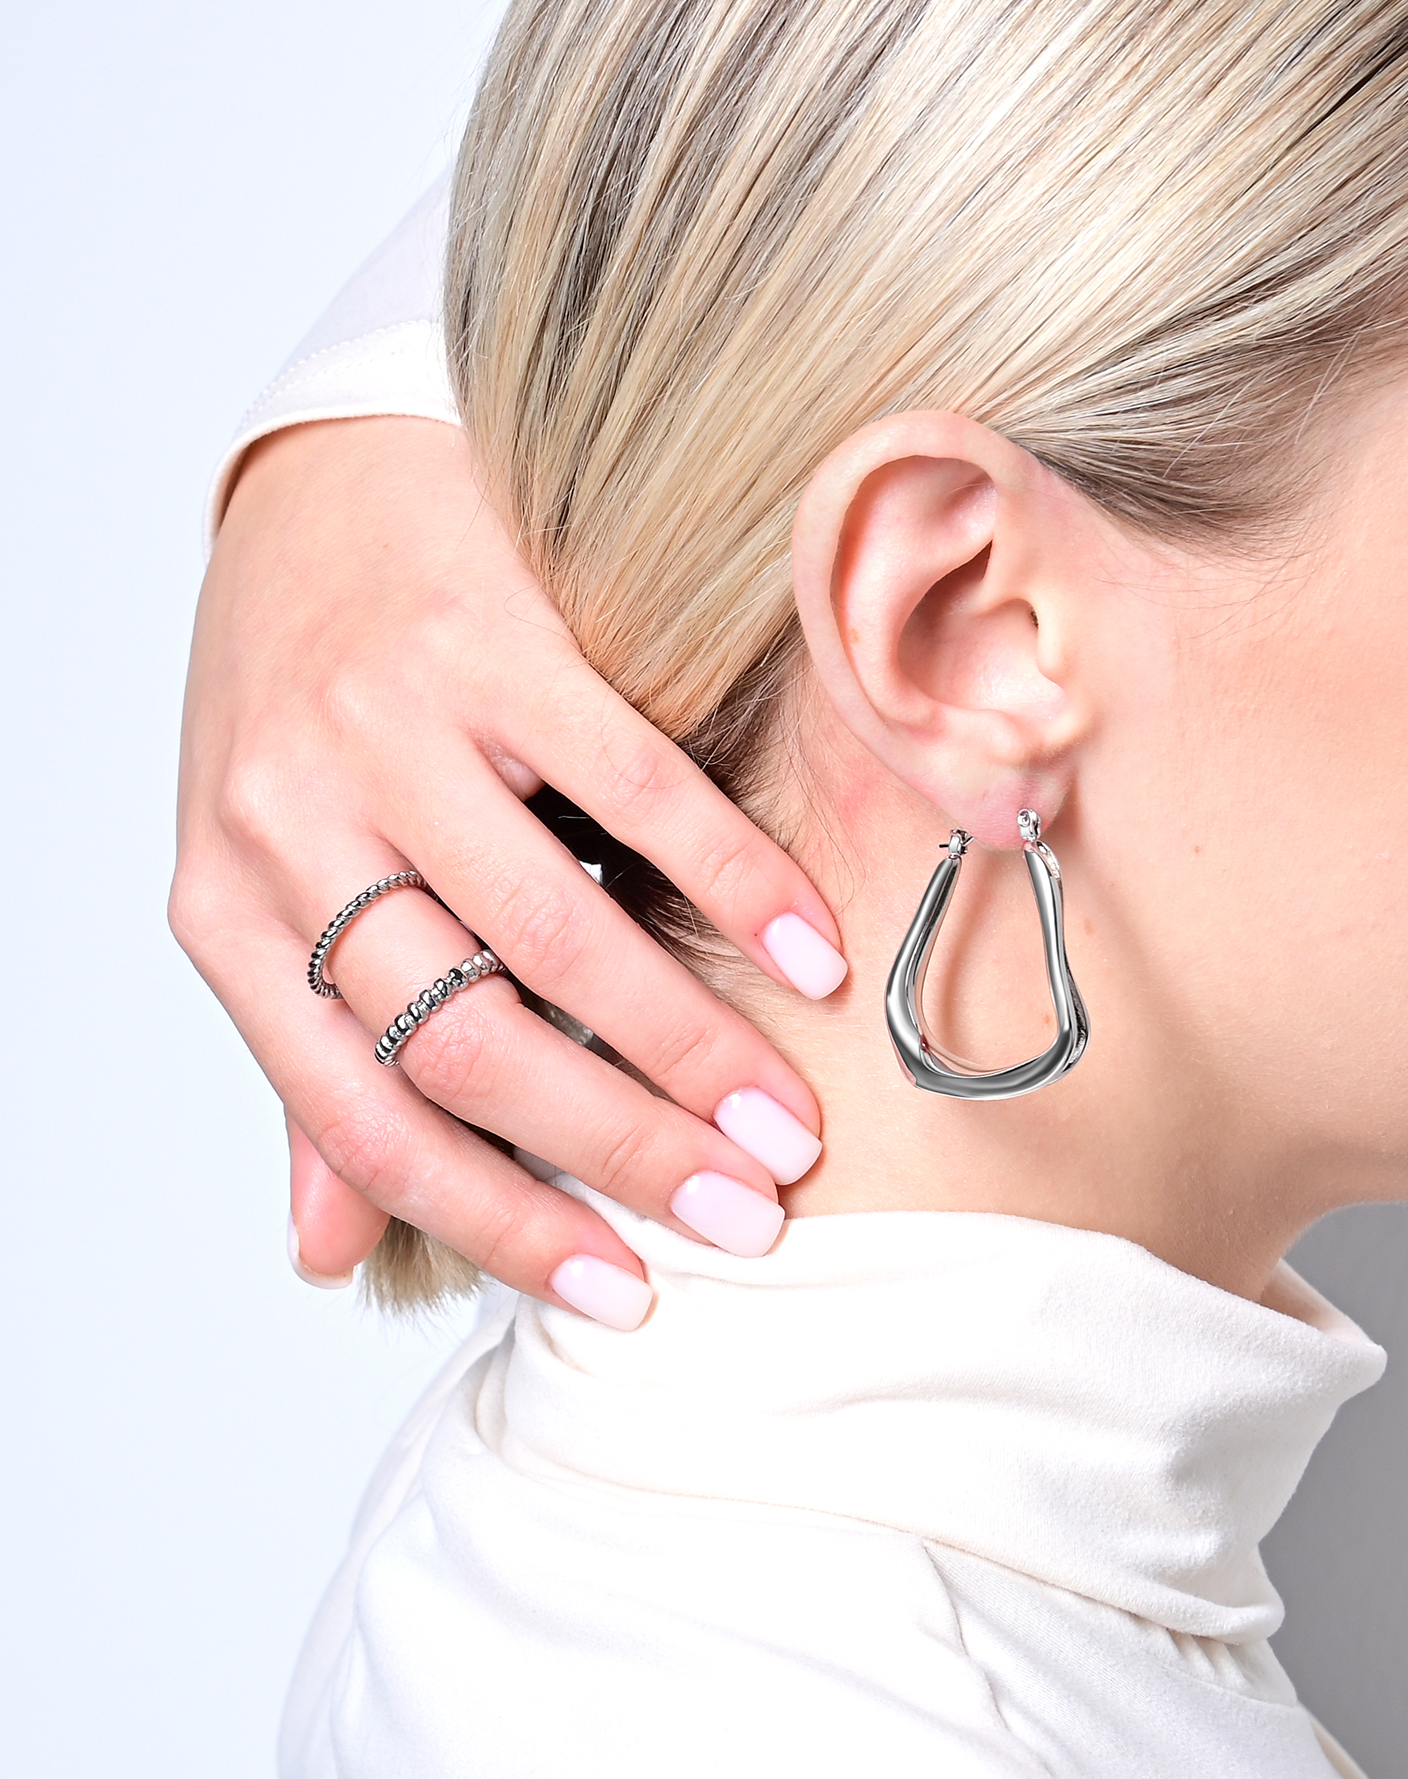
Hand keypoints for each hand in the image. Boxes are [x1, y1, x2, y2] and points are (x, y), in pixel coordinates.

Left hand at [174, 416, 846, 1324]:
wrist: (315, 485)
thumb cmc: (305, 711)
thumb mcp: (275, 890)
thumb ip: (310, 1066)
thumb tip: (326, 1252)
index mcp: (229, 921)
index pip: (367, 1122)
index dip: (504, 1227)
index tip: (626, 1293)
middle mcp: (288, 832)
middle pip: (473, 1047)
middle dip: (628, 1151)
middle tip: (749, 1212)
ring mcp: (384, 730)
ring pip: (556, 937)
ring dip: (692, 1046)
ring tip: (788, 1121)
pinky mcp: (486, 641)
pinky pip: (632, 791)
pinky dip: (733, 886)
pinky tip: (806, 956)